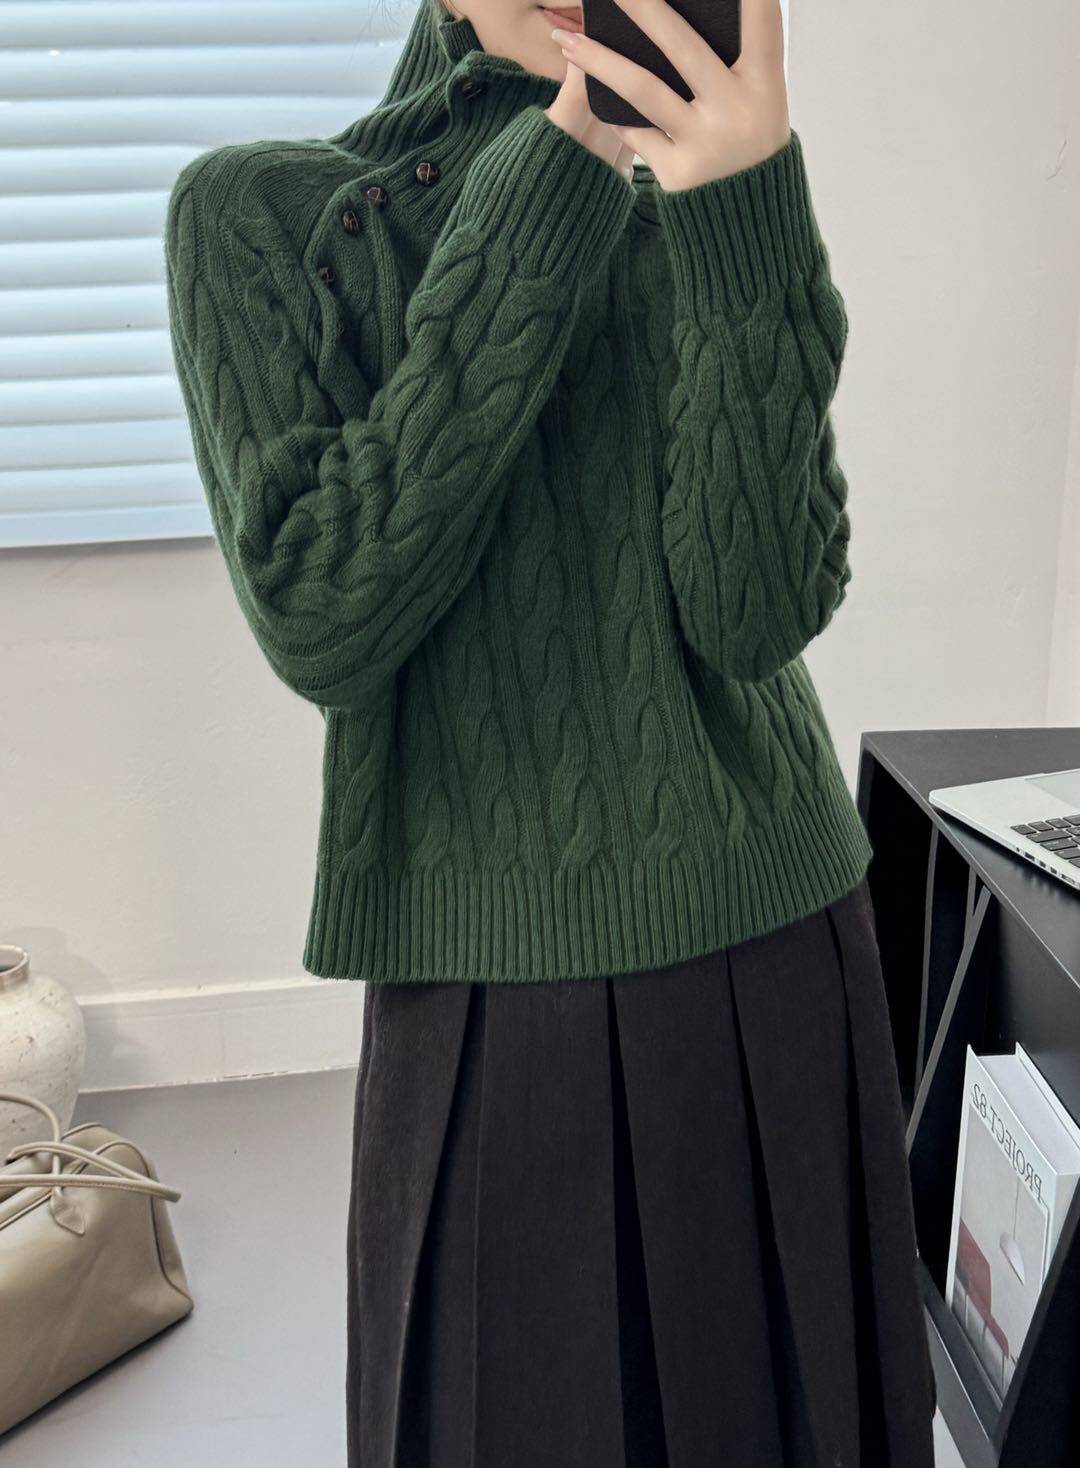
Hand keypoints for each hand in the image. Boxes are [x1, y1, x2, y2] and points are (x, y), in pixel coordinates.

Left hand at [549, 0, 789, 190]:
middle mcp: (737, 111)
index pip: (764, 19)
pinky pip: (636, 132)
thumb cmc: (753, 151)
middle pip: (683, 45)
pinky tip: (585, 87)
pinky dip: (612, 110)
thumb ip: (738, 65)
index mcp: (767, 86)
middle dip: (644, 6)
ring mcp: (705, 144)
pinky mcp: (678, 174)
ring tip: (566, 40)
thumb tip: (691, 16)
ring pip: (644, 90)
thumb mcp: (761, 107)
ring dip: (600, 60)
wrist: (751, 231)